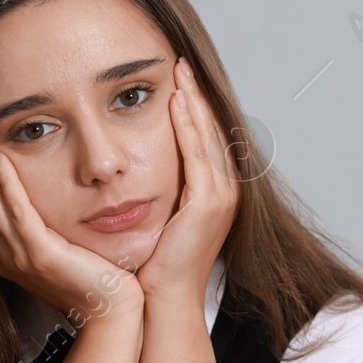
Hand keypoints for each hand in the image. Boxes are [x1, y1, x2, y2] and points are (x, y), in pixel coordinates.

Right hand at [0, 129, 142, 327]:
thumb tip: (43, 208)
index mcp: (10, 257)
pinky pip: (18, 211)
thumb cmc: (93, 282)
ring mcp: (21, 257)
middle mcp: (8, 257)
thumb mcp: (61, 253)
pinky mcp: (40, 254)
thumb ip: (45, 232)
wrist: (109, 312)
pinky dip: (5, 182)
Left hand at [134, 57, 240, 304]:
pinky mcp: (208, 202)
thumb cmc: (156, 267)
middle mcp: (226, 191)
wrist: (165, 299)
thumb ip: (159, 193)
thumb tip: (136, 173)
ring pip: (207, 136)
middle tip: (181, 63)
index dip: (195, 108)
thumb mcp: (160, 220)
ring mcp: (221, 196)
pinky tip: (177, 102)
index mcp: (216, 194)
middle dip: (196, 95)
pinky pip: (197, 153)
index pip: (206, 140)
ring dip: (193, 101)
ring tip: (180, 72)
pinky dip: (188, 125)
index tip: (179, 81)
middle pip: (212, 130)